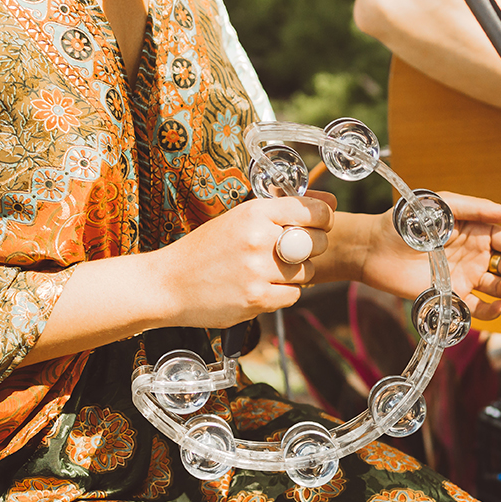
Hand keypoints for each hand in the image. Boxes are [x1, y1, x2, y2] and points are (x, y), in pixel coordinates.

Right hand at [149, 192, 334, 326]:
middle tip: (290, 252)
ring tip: (269, 271)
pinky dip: (282, 294)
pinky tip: (262, 288)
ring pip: (307, 272)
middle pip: (316, 243)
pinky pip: (293, 295)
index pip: (312, 211)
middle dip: (310, 248)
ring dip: (295, 274)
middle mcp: (259, 239)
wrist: (169, 284)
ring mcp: (258, 271)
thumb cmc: (205, 250)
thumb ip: (283, 210)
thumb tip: (331, 202)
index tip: (319, 225)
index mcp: (254, 212)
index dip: (323, 219)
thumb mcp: (239, 219)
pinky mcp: (257, 299)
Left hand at [361, 191, 500, 320]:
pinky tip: (499, 306)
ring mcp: (465, 277)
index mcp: (478, 232)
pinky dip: (492, 312)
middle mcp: (476, 256)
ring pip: (499, 287)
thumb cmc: (409, 220)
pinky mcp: (452, 297)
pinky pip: (478, 309)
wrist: (376, 247)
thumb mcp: (446, 206)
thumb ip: (479, 209)